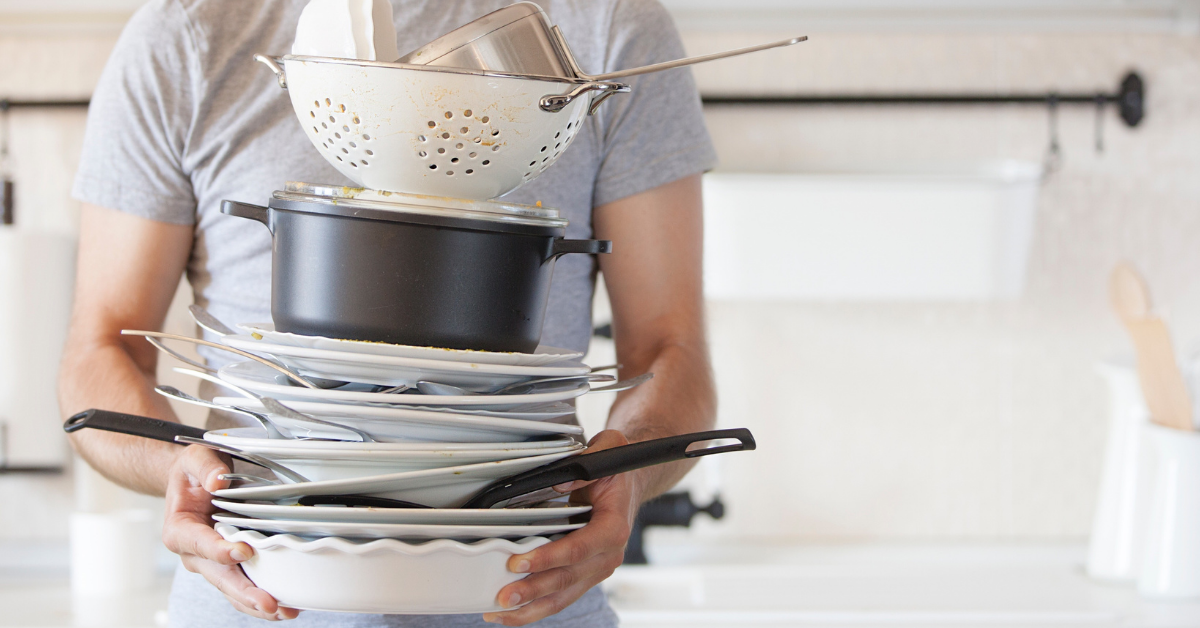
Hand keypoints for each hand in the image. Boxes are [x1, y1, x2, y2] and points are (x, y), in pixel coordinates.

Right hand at [162, 445, 299, 620]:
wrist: (192, 483)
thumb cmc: (193, 473)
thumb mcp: (194, 457)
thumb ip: (205, 466)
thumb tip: (218, 480)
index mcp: (180, 530)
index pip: (199, 544)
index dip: (220, 550)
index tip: (243, 552)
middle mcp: (194, 554)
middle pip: (219, 576)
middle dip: (244, 591)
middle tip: (268, 602)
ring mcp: (212, 564)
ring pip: (232, 589)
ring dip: (256, 603)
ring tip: (283, 612)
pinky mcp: (229, 567)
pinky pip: (242, 587)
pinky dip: (261, 599)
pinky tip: (284, 607)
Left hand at [483, 430, 642, 625]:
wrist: (630, 486)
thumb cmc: (616, 473)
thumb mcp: (607, 452)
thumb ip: (585, 463)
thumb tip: (558, 478)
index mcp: (614, 527)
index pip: (579, 548)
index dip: (548, 557)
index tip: (519, 562)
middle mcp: (608, 555)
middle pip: (567, 579)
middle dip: (533, 589)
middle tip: (503, 594)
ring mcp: (597, 569)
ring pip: (563, 596)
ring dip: (531, 607)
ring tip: (500, 612)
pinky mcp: (585, 576)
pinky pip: (561, 597)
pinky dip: (536, 607)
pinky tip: (512, 613)